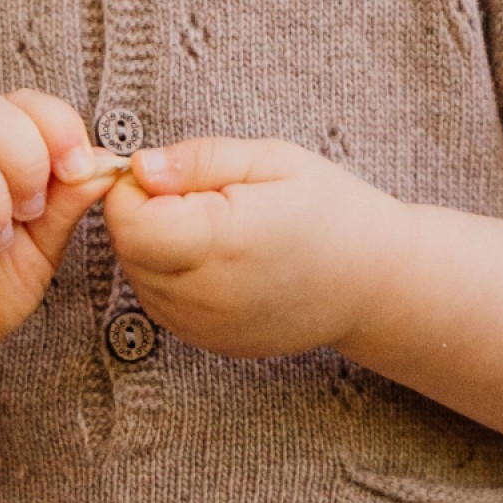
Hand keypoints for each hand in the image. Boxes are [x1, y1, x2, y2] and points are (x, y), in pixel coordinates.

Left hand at [103, 138, 404, 357]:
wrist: (374, 283)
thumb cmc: (329, 210)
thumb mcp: (273, 160)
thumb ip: (199, 160)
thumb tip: (140, 166)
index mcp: (222, 241)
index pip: (127, 219)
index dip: (136, 188)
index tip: (176, 174)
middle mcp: (204, 294)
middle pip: (127, 246)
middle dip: (147, 213)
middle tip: (206, 197)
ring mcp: (202, 326)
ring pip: (138, 274)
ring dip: (158, 245)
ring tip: (219, 229)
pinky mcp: (205, 342)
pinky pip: (158, 299)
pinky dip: (173, 274)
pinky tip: (221, 260)